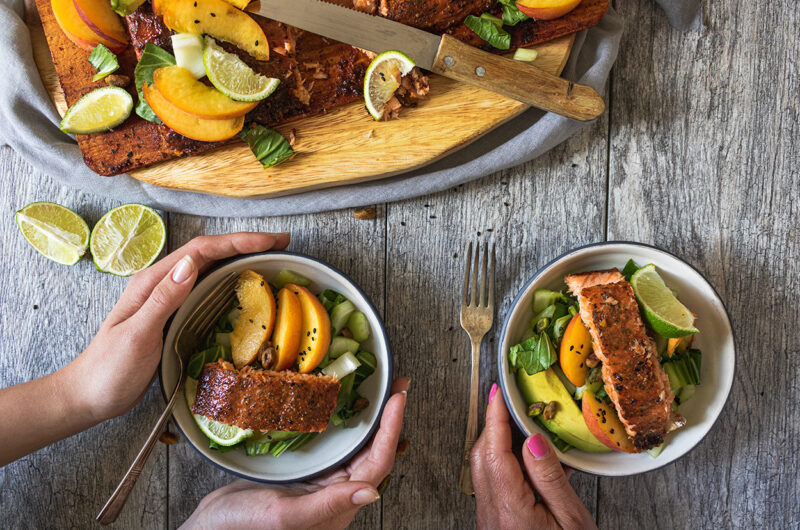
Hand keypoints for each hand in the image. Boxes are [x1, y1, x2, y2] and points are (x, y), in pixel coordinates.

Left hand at [67, 232, 289, 421]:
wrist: (89, 395)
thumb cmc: (110, 369)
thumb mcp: (137, 335)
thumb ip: (163, 299)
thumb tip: (191, 265)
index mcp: (152, 282)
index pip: (201, 251)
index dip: (237, 241)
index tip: (269, 241)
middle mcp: (161, 284)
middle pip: (208, 253)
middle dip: (245, 244)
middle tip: (281, 244)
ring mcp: (167, 298)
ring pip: (209, 268)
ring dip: (240, 258)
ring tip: (271, 257)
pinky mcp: (173, 314)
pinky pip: (206, 288)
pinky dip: (229, 280)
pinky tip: (243, 285)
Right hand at [181, 378, 409, 529]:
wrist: (211, 529)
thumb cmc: (242, 527)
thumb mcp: (285, 515)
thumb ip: (329, 504)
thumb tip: (372, 493)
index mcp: (338, 506)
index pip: (378, 463)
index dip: (392, 429)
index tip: (399, 399)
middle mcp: (336, 493)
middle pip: (375, 451)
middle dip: (389, 418)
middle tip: (398, 385)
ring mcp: (321, 482)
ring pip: (356, 446)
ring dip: (370, 418)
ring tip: (380, 390)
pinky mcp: (305, 473)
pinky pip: (333, 445)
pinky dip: (342, 423)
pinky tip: (340, 406)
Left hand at [470, 384, 596, 529]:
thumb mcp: (571, 521)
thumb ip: (550, 478)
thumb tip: (532, 440)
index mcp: (511, 509)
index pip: (494, 450)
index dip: (494, 417)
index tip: (497, 393)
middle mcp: (492, 514)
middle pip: (481, 457)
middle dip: (492, 425)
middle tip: (505, 402)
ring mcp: (490, 520)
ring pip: (482, 470)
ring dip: (494, 442)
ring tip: (514, 424)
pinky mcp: (494, 525)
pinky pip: (491, 485)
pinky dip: (501, 463)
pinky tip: (522, 459)